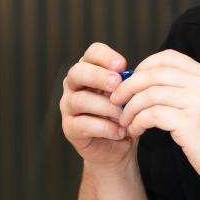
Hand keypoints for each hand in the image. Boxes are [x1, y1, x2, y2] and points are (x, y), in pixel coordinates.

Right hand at [60, 43, 135, 169]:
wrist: (118, 146)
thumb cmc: (123, 114)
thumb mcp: (128, 95)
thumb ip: (128, 83)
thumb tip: (132, 76)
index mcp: (89, 70)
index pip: (91, 53)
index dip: (105, 56)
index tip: (122, 65)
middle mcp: (74, 85)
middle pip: (77, 72)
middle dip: (98, 76)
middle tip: (117, 84)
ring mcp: (68, 106)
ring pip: (80, 100)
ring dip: (106, 106)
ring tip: (124, 115)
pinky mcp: (69, 128)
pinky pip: (83, 124)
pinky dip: (105, 128)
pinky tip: (120, 131)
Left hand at [110, 49, 199, 196]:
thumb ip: (188, 90)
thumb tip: (152, 84)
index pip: (167, 57)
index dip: (143, 66)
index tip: (132, 82)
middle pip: (153, 73)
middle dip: (128, 86)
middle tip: (117, 100)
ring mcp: (197, 102)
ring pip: (149, 94)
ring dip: (130, 108)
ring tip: (125, 120)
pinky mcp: (189, 123)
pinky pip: (151, 115)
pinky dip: (137, 122)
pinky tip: (135, 130)